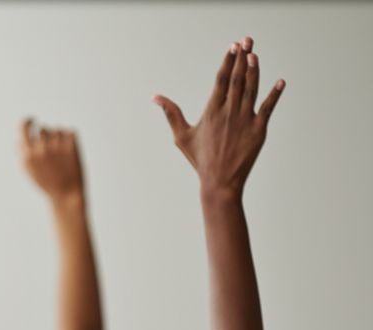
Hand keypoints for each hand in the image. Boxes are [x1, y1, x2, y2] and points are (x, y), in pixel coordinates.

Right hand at [19, 119, 84, 202]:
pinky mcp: (71, 144)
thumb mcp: (29, 170)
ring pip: (56, 130)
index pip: (23, 126)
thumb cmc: (46, 182)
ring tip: (60, 156)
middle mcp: (41, 148)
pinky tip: (69, 154)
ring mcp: (56, 146)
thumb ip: (22, 152)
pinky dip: (69, 139)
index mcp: (28, 154)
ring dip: (57, 138)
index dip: (27, 120)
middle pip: (42, 128)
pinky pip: (69, 131)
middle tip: (51, 146)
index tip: (32, 119)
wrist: (67, 194)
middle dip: (45, 135)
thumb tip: (19, 137)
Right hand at [154, 36, 284, 195]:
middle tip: (247, 40)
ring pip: (252, 89)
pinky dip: (274, 94)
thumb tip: (155, 97)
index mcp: (211, 112)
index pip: (221, 80)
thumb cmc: (200, 159)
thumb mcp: (181, 136)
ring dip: (255, 70)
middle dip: (242, 58)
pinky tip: (280, 82)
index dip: (228, 62)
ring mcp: (245, 120)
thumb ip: (171, 113)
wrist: (220, 182)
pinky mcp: (259, 129)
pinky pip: (268, 107)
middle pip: (237, 79)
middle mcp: (229, 112)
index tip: (233, 47)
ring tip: (256, 54)